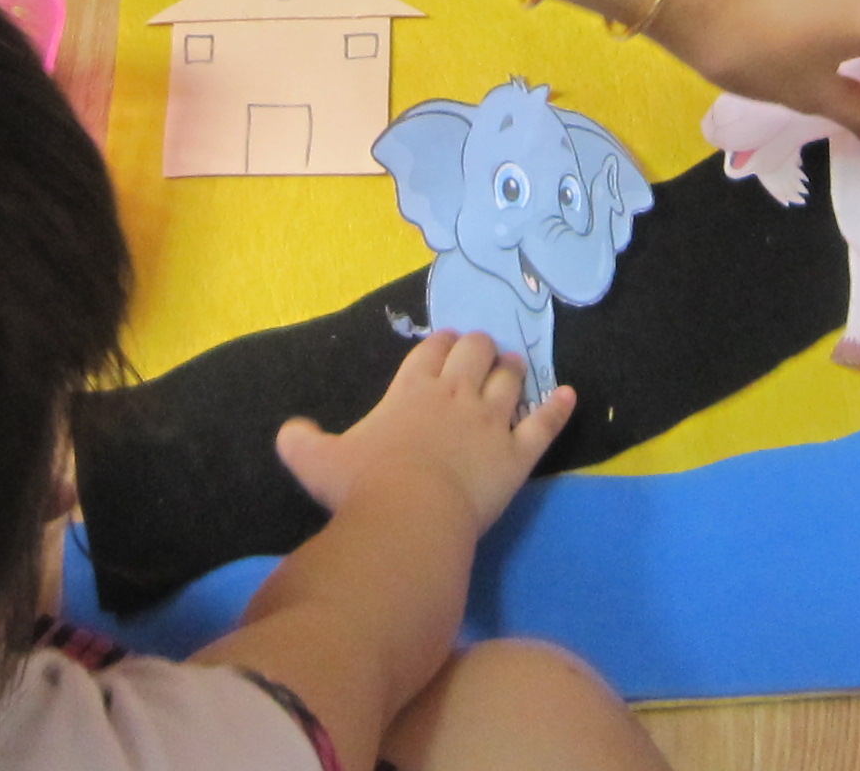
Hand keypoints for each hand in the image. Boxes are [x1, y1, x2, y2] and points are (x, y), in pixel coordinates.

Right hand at [274, 332, 574, 534]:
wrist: (411, 515)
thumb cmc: (362, 485)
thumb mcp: (315, 461)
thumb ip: (300, 441)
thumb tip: (289, 431)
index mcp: (411, 390)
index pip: (431, 352)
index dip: (441, 343)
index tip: (446, 343)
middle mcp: (455, 395)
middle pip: (475, 354)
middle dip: (479, 348)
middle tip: (482, 350)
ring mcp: (491, 422)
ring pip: (511, 381)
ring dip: (513, 370)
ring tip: (515, 365)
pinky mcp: (518, 454)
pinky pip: (545, 424)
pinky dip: (558, 408)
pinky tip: (570, 395)